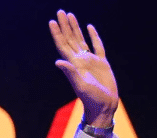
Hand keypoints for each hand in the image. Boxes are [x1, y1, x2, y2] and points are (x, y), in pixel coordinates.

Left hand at [49, 10, 118, 126]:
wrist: (104, 106)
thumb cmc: (92, 99)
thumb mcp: (80, 85)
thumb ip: (70, 73)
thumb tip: (58, 61)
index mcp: (74, 64)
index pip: (63, 45)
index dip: (57, 33)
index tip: (52, 21)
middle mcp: (80, 60)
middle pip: (70, 39)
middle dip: (65, 25)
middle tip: (60, 11)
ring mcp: (90, 61)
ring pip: (81, 39)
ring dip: (75, 28)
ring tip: (70, 15)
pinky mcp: (102, 63)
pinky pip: (97, 46)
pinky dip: (93, 36)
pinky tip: (90, 28)